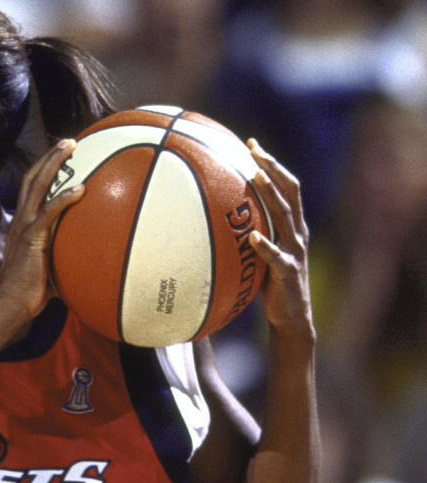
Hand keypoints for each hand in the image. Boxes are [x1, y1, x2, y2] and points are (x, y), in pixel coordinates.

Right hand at [0, 139, 84, 325]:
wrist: (9, 305)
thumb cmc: (28, 294)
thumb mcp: (48, 270)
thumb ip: (63, 260)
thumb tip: (87, 267)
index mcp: (22, 226)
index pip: (30, 190)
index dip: (43, 171)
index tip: (59, 157)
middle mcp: (21, 221)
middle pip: (32, 178)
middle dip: (50, 157)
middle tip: (69, 142)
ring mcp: (24, 227)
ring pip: (37, 186)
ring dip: (54, 163)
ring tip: (71, 147)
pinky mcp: (32, 238)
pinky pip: (49, 212)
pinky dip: (64, 198)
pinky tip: (80, 189)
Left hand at [246, 139, 314, 338]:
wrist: (290, 317)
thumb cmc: (268, 284)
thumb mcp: (256, 254)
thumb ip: (243, 235)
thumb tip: (206, 221)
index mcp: (290, 226)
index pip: (284, 187)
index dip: (271, 164)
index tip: (251, 144)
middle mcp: (296, 233)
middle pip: (289, 192)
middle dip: (272, 168)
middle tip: (254, 150)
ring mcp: (294, 251)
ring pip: (285, 216)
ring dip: (270, 194)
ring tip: (255, 177)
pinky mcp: (288, 273)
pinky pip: (277, 257)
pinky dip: (266, 245)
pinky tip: (253, 236)